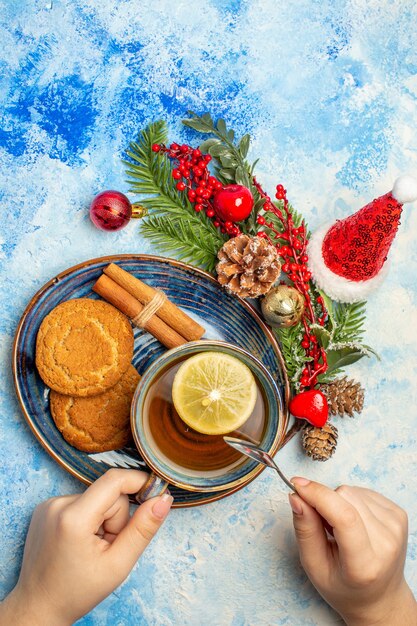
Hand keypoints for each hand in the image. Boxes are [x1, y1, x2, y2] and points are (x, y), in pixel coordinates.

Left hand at [0, 469, 172, 625]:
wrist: (38, 606)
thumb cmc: (76, 592)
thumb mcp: (118, 565)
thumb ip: (143, 529)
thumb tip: (164, 499)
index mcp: (74, 518)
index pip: (115, 480)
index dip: (139, 482)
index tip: (155, 493)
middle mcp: (57, 504)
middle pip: (108, 494)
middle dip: (116, 518)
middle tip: (106, 547)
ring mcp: (48, 505)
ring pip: (97, 498)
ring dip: (102, 520)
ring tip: (90, 548)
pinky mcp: (46, 508)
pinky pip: (82, 502)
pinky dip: (87, 519)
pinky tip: (78, 542)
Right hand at [289, 478, 416, 625]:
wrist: (380, 597)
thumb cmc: (343, 586)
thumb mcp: (314, 567)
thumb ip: (305, 531)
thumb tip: (296, 496)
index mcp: (364, 565)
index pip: (344, 517)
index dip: (318, 495)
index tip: (296, 485)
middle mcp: (386, 543)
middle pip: (345, 497)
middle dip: (325, 502)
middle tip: (324, 526)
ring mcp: (396, 527)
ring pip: (352, 491)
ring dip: (338, 502)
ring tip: (340, 529)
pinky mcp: (400, 514)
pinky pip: (363, 492)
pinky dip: (351, 502)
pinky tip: (354, 523)